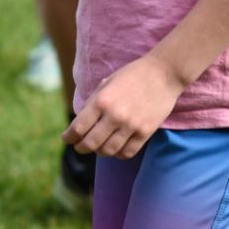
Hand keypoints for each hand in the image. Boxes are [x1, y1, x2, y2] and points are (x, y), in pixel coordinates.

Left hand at [62, 54, 186, 159]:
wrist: (162, 74)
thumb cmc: (131, 75)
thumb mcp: (106, 83)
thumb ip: (93, 102)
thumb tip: (81, 121)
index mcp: (101, 100)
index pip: (79, 127)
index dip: (69, 136)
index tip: (66, 139)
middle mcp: (114, 115)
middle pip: (91, 143)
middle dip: (81, 147)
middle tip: (78, 147)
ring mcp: (131, 126)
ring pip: (108, 151)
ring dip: (99, 152)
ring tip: (96, 148)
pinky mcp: (146, 133)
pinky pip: (127, 152)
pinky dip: (117, 154)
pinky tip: (114, 148)